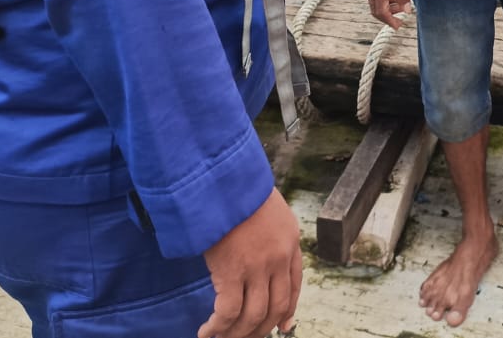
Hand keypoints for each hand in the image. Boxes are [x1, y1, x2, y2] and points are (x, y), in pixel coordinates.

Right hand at [199, 188, 300, 337]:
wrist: (226, 180)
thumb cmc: (241, 191)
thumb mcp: (271, 211)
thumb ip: (273, 236)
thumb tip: (266, 260)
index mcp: (290, 243)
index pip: (295, 286)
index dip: (288, 310)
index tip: (282, 326)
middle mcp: (278, 258)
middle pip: (275, 307)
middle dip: (261, 329)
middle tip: (246, 337)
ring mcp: (256, 267)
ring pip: (253, 316)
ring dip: (238, 334)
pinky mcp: (231, 272)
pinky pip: (228, 313)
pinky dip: (218, 328)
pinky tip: (207, 332)